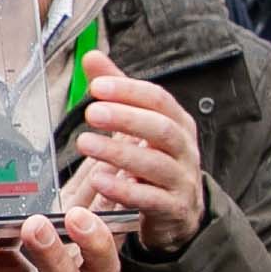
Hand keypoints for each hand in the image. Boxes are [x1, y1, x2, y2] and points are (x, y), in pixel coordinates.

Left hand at [64, 65, 205, 252]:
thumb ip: (118, 92)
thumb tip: (91, 57)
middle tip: (92, 113)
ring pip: (156, 164)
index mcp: (177, 124)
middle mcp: (185, 150)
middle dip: (127, 118)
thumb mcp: (141, 125)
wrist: (179, 214)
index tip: (97, 87)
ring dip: (119, 153)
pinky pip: (151, 200)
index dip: (129, 91)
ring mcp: (182, 181)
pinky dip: (125, 191)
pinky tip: (99, 181)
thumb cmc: (156, 163)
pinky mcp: (173, 210)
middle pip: (162, 129)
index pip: (158, 100)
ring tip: (86, 144)